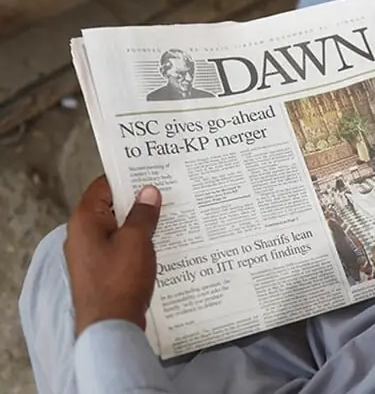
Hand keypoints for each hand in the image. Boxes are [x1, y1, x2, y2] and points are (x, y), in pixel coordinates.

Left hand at [65, 176, 161, 335]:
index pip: (103, 186)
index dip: (126, 178)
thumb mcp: (136, 240)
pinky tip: (158, 244)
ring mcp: (90, 256)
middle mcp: (82, 235)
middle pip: (110, 208)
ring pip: (117, 229)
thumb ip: (143, 213)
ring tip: (167, 216)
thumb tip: (148, 191)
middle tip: (166, 193)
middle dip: (137, 201)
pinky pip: (119, 248)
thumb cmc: (120, 278)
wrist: (110, 325)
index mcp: (85, 220)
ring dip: (139, 224)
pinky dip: (136, 243)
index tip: (151, 173)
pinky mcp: (100, 272)